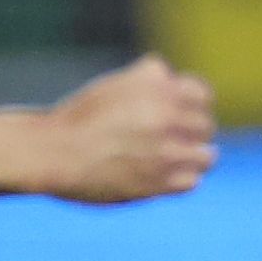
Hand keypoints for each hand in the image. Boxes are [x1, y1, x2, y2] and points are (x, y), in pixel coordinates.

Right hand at [36, 55, 216, 202]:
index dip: (194, 106)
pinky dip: (183, 180)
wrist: (54, 152)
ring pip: (207, 156)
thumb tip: (171, 78)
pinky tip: (166, 177)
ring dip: (193, 158)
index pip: (203, 96)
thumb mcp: (115, 84)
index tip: (183, 115)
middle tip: (173, 140)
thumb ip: (149, 80)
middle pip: (206, 126)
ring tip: (175, 160)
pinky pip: (193, 182)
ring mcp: (165, 151)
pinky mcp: (159, 183)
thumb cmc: (81, 118)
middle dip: (192, 133)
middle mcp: (165, 115)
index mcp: (156, 87)